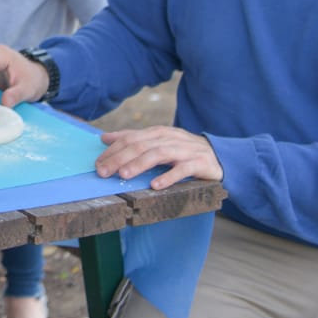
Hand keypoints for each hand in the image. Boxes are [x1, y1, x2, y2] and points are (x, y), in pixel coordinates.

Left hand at [95, 127, 224, 189]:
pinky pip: (182, 169)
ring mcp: (185, 150)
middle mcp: (170, 138)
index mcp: (158, 133)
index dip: (113, 150)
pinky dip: (168, 177)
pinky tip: (156, 185)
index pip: (130, 138)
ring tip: (124, 176)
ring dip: (139, 165)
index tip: (97, 163)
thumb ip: (133, 139)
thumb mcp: (158, 142)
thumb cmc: (183, 151)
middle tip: (103, 172)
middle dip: (119, 158)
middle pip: (141, 145)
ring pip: (158, 154)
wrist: (220, 156)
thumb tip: (104, 138)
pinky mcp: (199, 163)